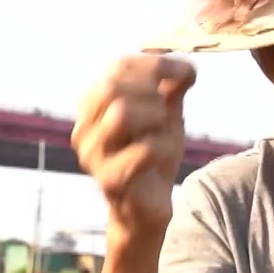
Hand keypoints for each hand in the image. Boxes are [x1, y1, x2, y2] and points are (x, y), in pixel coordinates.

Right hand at [71, 55, 196, 236]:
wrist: (148, 208)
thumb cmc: (152, 156)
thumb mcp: (165, 115)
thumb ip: (171, 88)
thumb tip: (188, 65)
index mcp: (94, 105)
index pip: (118, 67)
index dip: (156, 64)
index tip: (186, 73)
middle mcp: (85, 127)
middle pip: (112, 86)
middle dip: (151, 90)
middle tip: (167, 107)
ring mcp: (93, 155)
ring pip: (121, 114)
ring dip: (153, 116)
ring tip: (162, 130)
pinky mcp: (109, 180)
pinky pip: (143, 150)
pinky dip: (163, 146)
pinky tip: (163, 156)